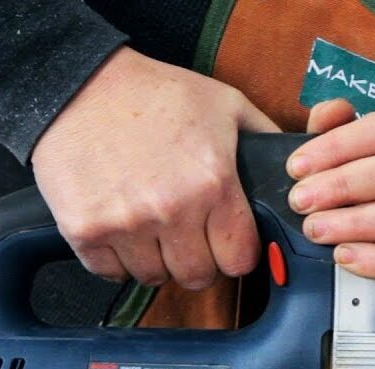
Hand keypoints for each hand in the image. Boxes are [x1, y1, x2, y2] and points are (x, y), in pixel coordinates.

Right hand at [32, 47, 278, 288]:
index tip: (225, 245)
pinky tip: (121, 229)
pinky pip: (111, 274)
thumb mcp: (226, 106)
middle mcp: (171, 209)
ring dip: (156, 261)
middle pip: (198, 277)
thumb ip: (265, 143)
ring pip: (154, 278)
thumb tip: (296, 174)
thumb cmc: (154, 96)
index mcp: (213, 183)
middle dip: (197, 261)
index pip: (239, 261)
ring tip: (150, 226)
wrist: (78, 85)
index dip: (235, 255)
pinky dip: (117, 260)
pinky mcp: (85, 230)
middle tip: (186, 235)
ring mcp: (126, 223)